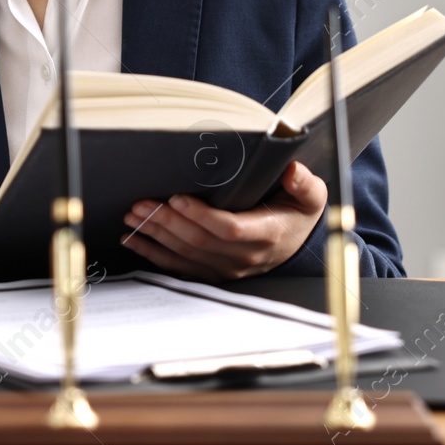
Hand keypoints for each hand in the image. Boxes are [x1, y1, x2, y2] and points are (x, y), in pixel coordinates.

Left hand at [120, 161, 327, 280]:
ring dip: (156, 236)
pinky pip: (180, 267)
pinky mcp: (214, 273)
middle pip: (200, 242)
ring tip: (133, 216)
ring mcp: (228, 269)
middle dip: (167, 222)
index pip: (230, 229)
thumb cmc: (297, 211)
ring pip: (186, 255)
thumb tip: (292, 171)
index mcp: (267, 235)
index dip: (201, 216)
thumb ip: (304, 183)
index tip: (177, 198)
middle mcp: (246, 257)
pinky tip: (134, 240)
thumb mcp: (311, 195)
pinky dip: (154, 254)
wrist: (296, 241)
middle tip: (142, 203)